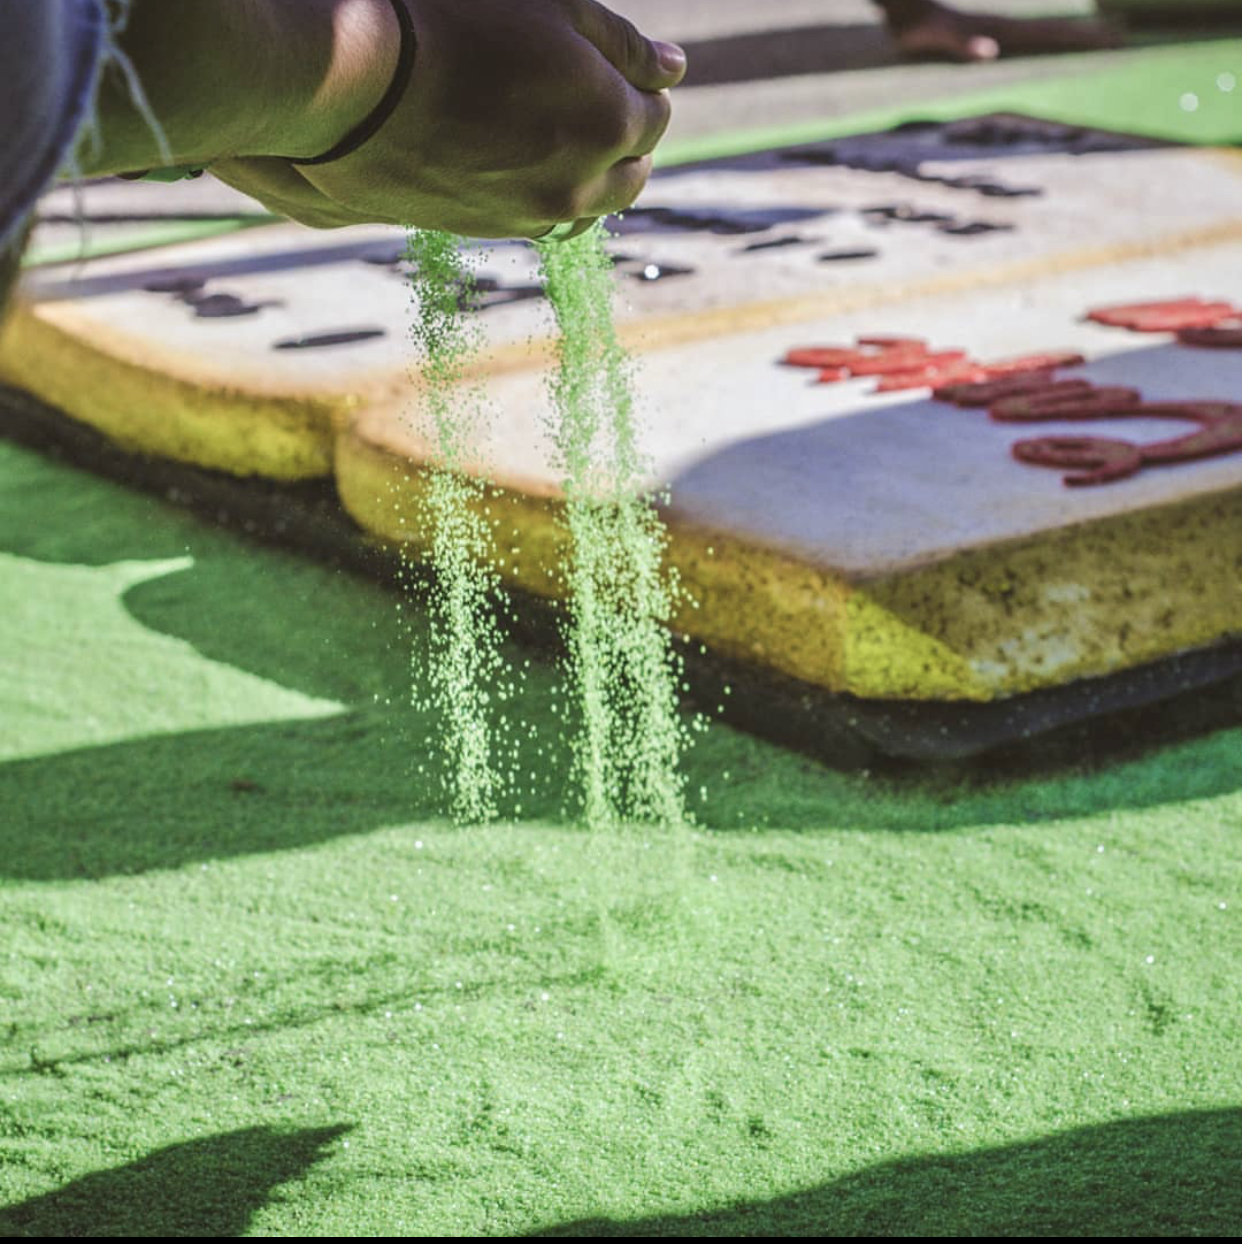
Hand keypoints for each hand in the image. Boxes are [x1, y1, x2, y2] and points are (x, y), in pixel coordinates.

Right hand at [211, 0, 686, 236]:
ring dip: (595, 176)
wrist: (354, 87)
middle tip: (604, 103)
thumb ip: (622, 43)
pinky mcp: (490, 231)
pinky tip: (528, 166)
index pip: (657, 116)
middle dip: (629, 140)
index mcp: (609, 122)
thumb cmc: (452, 22)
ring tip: (570, 141)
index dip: (646, 87)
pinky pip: (543, 222)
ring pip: (591, 208)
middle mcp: (581, 184)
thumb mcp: (550, 5)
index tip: (625, 67)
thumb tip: (674, 68)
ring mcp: (534, 216)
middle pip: (633, 174)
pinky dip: (551, 195)